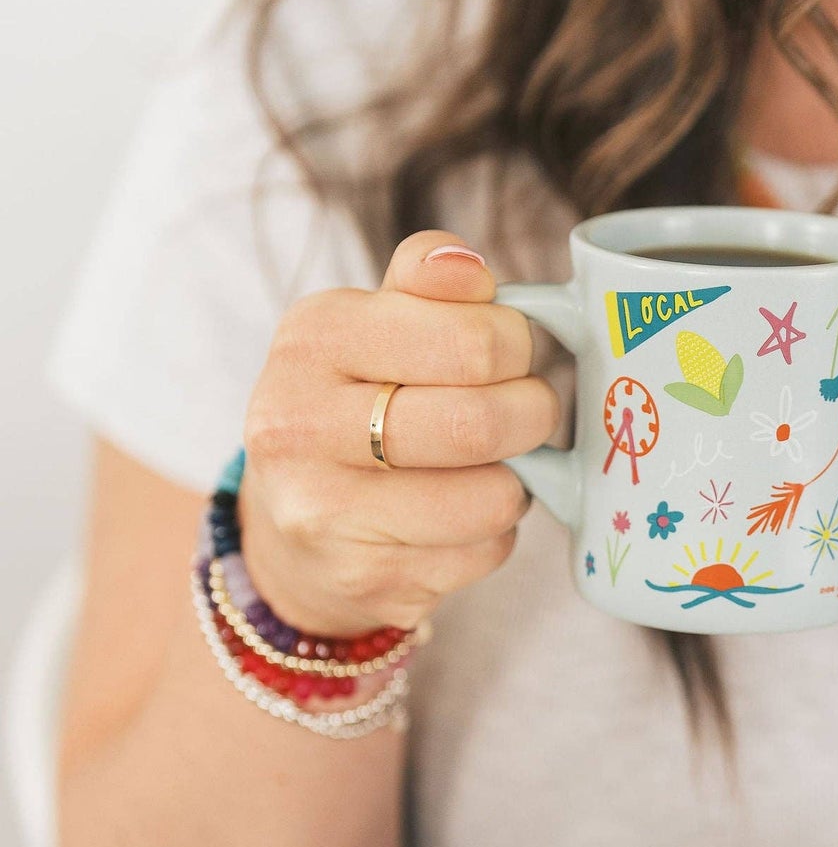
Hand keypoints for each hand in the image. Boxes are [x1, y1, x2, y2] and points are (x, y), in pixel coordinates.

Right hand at [238, 231, 558, 634]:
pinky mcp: (369, 578)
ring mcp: (329, 512)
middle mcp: (301, 424)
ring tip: (493, 464)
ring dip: (517, 481)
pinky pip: (484, 551)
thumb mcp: (372, 326)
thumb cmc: (355, 408)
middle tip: (531, 410)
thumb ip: (425, 282)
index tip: (514, 350)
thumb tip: (468, 267)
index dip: (517, 344)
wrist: (297, 532)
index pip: (468, 339)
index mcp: (312, 339)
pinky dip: (494, 532)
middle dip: (532, 414)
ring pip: (490, 497)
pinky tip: (461, 516)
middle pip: (478, 422)